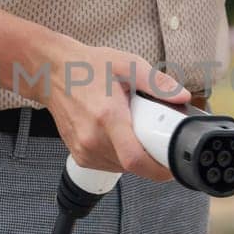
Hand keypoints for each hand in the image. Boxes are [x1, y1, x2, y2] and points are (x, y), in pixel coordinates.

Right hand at [34, 41, 190, 181]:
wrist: (51, 73)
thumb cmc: (86, 67)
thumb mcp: (127, 64)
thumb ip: (157, 83)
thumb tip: (182, 97)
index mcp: (107, 116)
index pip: (135, 159)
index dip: (159, 169)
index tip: (173, 164)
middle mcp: (93, 138)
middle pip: (133, 165)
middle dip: (151, 155)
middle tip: (154, 133)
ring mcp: (84, 150)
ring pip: (122, 168)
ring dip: (135, 156)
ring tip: (131, 128)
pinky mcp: (79, 155)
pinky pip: (109, 165)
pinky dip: (120, 155)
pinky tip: (117, 135)